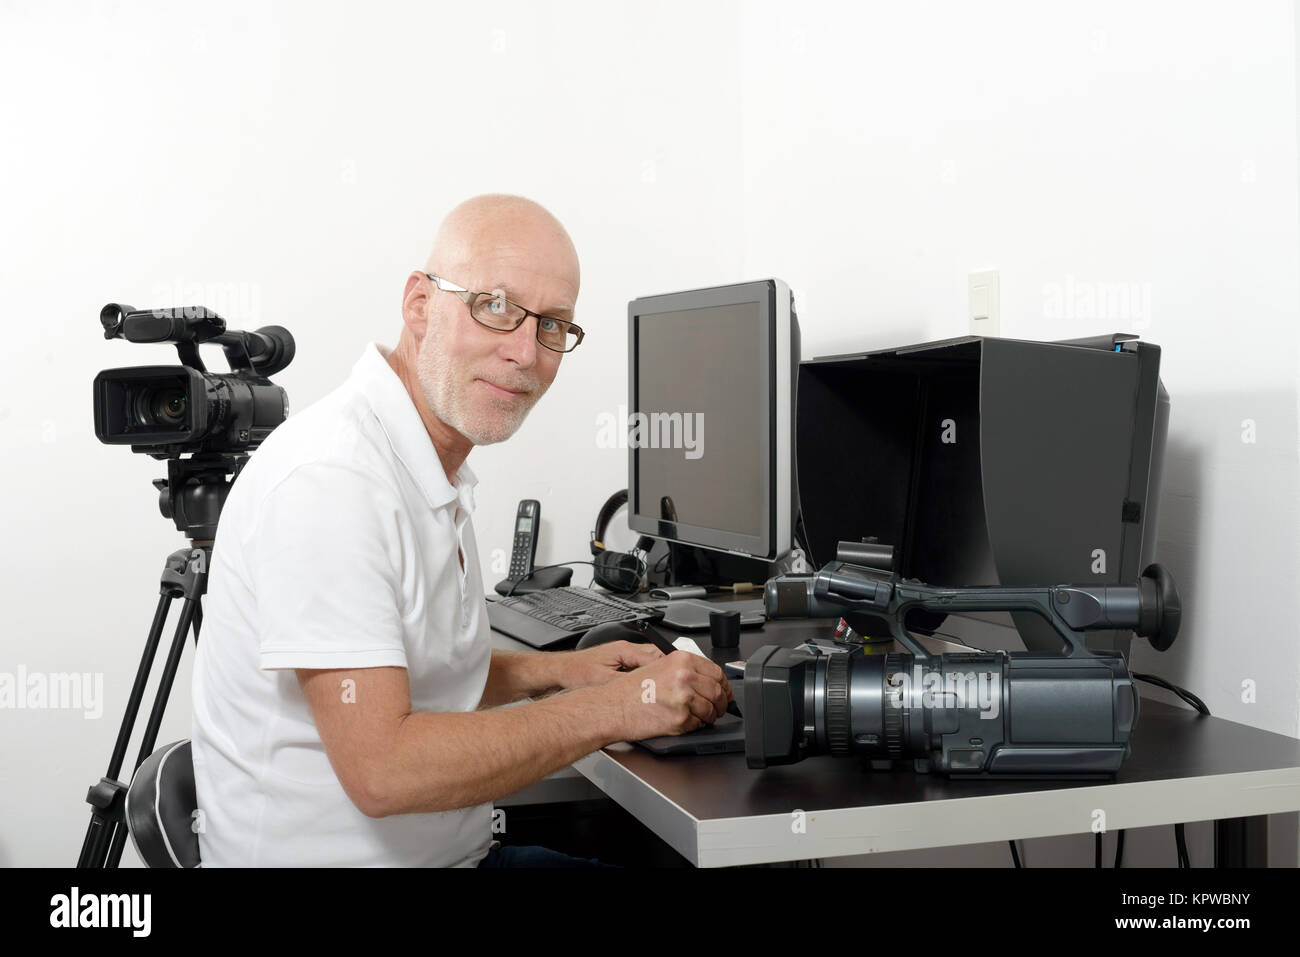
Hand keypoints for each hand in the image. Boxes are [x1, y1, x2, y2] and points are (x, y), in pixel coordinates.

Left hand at [559, 640, 664, 688]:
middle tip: (672, 687)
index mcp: (625, 649)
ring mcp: (623, 656)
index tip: (676, 680)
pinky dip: (645, 678)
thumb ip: (626, 681)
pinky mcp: (619, 664)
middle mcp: (626, 649)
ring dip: (655, 675)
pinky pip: (639, 668)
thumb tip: (646, 687)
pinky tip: (645, 690)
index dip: (668, 670)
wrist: (559, 672)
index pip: (656, 656)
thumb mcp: (603, 680)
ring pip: (649, 663)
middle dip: (666, 671)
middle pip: (656, 657)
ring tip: (661, 689)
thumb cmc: (575, 673)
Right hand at [603, 651, 733, 740]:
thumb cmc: (630, 690)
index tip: (724, 692)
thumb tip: (707, 680)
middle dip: (720, 704)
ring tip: (697, 717)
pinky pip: (699, 725)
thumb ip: (685, 670)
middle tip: (716, 708)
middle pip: (718, 692)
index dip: (724, 685)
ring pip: (711, 710)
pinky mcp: (680, 719)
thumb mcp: (658, 667)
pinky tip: (683, 722)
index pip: (716, 672)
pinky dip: (695, 726)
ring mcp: (683, 698)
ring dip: (708, 717)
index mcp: (681, 660)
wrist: (612, 708)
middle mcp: (684, 676)